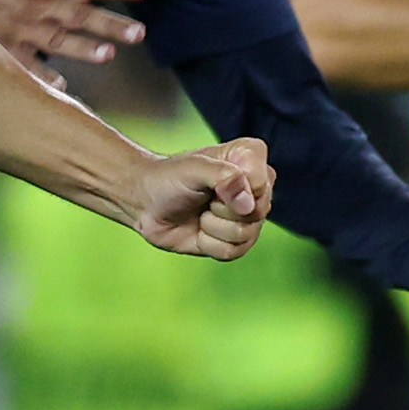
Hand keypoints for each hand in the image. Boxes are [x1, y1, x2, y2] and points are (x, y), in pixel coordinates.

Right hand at [0, 0, 149, 68]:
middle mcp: (36, 6)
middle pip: (77, 13)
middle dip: (109, 22)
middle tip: (140, 33)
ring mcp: (18, 30)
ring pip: (54, 39)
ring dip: (82, 47)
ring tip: (107, 55)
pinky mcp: (0, 51)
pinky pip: (24, 66)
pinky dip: (42, 76)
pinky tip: (61, 88)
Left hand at [128, 136, 272, 260]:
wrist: (146, 204)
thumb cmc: (169, 178)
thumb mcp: (194, 168)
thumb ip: (224, 176)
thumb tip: (247, 204)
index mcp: (251, 158)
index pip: (261, 183)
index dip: (234, 188)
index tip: (209, 179)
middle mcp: (256, 187)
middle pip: (257, 212)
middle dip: (221, 209)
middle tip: (204, 198)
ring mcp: (249, 216)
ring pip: (245, 234)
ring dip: (212, 227)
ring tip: (200, 213)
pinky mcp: (237, 241)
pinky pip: (234, 251)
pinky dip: (209, 243)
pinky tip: (199, 229)